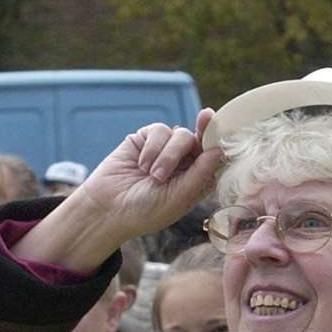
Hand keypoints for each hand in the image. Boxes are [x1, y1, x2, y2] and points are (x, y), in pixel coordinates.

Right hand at [23, 107, 221, 268]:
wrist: (108, 209)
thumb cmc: (145, 211)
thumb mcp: (178, 198)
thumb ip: (200, 174)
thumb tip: (219, 150)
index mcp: (197, 181)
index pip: (215, 158)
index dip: (221, 142)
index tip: (223, 128)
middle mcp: (184, 164)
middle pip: (201, 140)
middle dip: (200, 137)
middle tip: (205, 119)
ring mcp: (165, 150)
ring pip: (181, 134)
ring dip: (168, 155)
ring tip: (153, 175)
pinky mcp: (146, 140)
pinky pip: (159, 131)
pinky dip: (153, 148)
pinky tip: (142, 165)